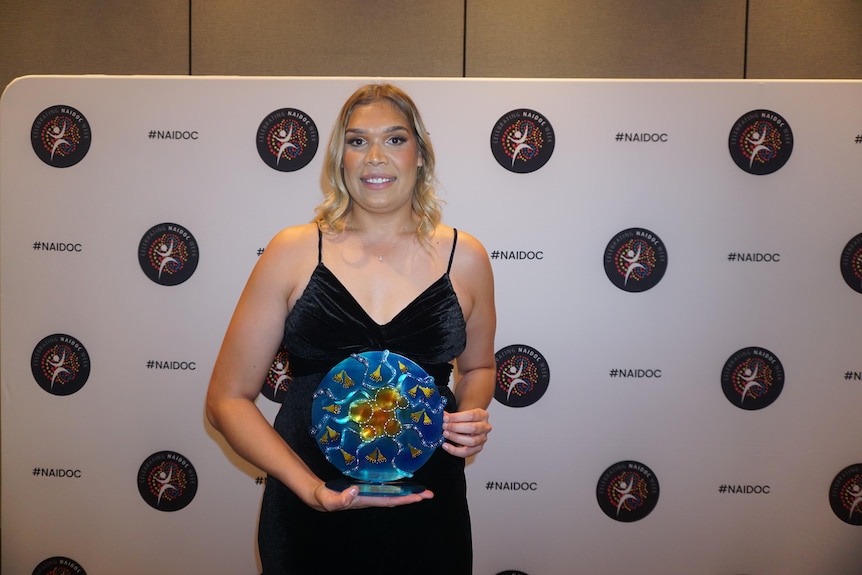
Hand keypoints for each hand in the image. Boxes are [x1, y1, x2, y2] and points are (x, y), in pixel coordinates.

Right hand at [312, 482, 433, 511]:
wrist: (320, 496)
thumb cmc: (325, 498)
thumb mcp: (329, 499)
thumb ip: (340, 498)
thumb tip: (355, 489)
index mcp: (365, 500)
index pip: (388, 500)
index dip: (404, 498)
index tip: (418, 497)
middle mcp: (371, 497)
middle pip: (395, 498)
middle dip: (412, 496)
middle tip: (429, 494)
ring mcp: (370, 492)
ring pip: (392, 492)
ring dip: (407, 491)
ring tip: (422, 489)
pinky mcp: (367, 486)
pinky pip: (385, 486)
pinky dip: (396, 484)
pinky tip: (403, 481)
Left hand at [441, 408, 491, 457]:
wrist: (471, 424)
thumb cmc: (466, 419)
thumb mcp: (462, 413)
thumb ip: (452, 415)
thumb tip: (443, 416)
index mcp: (483, 415)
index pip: (471, 415)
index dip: (457, 417)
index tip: (446, 418)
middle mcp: (485, 427)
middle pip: (472, 428)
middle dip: (456, 427)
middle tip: (445, 426)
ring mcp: (483, 439)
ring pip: (471, 441)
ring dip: (455, 438)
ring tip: (446, 434)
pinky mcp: (478, 448)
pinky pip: (466, 452)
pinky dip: (454, 450)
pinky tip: (446, 445)